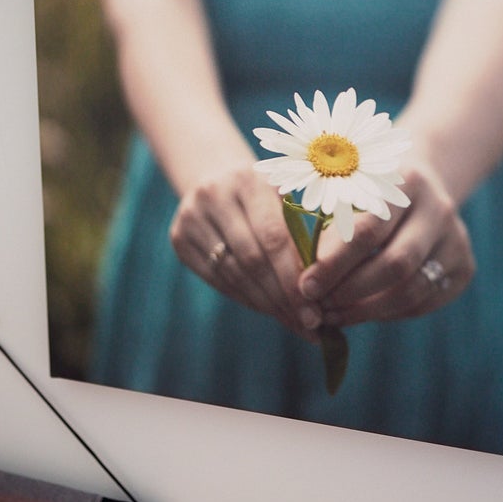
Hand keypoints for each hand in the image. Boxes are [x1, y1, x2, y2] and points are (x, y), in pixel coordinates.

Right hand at [170, 163, 324, 339]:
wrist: (215, 178)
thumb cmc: (264, 195)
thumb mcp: (283, 200)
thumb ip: (300, 235)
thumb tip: (324, 290)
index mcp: (248, 181)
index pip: (273, 237)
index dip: (293, 277)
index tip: (315, 308)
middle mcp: (214, 195)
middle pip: (252, 259)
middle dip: (282, 296)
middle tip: (307, 323)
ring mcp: (191, 217)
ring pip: (233, 274)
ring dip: (265, 303)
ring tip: (291, 321)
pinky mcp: (178, 238)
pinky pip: (216, 279)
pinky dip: (244, 297)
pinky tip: (266, 308)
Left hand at [298, 157, 474, 326]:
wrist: (418, 185)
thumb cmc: (364, 190)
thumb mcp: (343, 193)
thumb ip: (324, 228)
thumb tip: (302, 280)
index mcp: (405, 181)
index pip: (368, 231)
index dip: (334, 264)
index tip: (305, 287)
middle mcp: (438, 208)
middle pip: (396, 265)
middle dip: (351, 292)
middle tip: (319, 308)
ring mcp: (457, 239)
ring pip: (412, 290)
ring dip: (367, 310)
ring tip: (334, 316)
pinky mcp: (464, 267)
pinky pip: (424, 303)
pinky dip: (388, 314)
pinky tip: (360, 312)